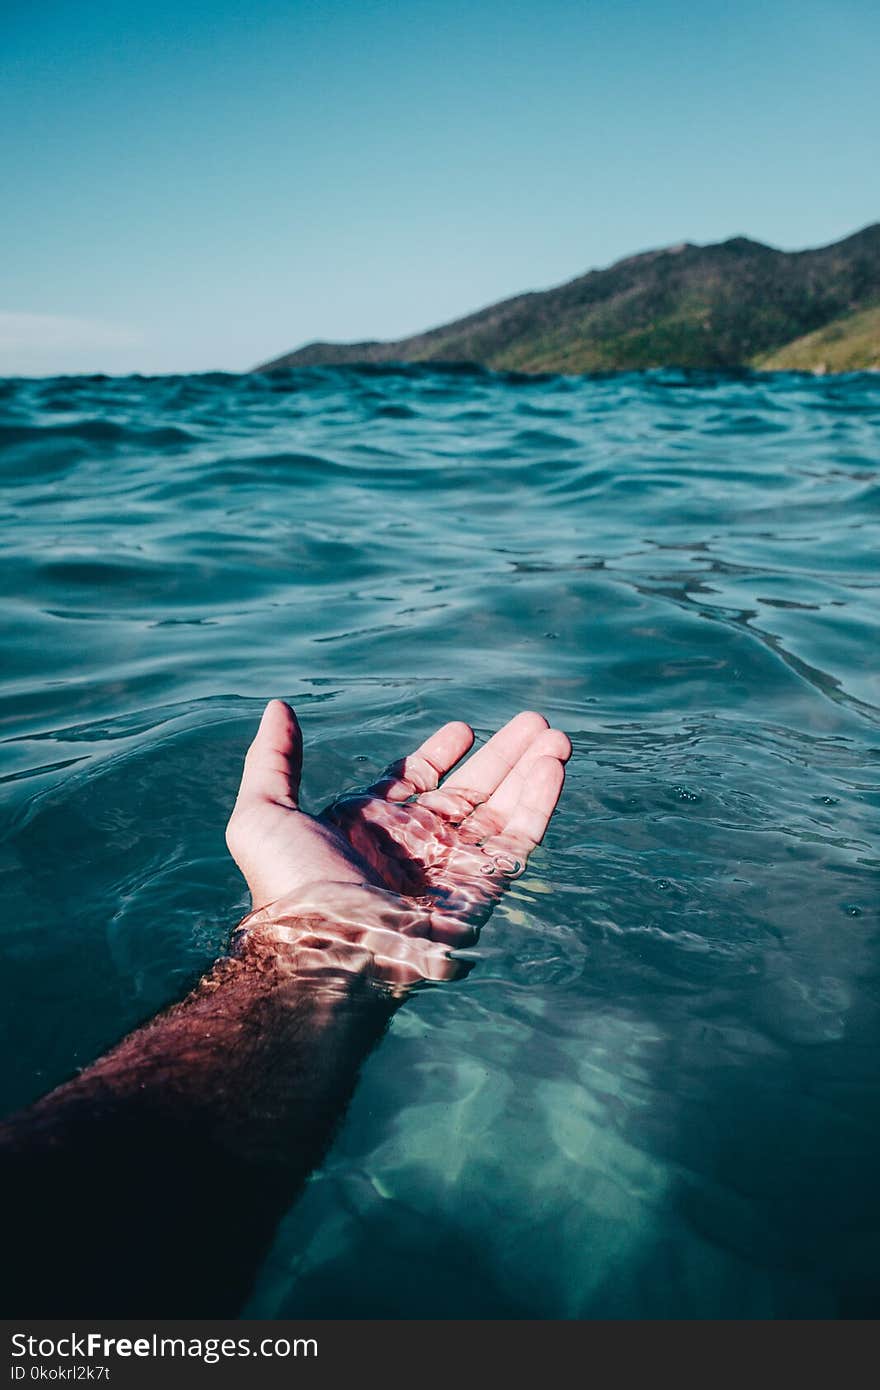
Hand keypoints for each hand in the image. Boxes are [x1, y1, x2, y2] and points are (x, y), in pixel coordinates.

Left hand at [226, 701, 569, 985]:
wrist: (326, 950)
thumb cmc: (290, 888)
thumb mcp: (264, 813)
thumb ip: (274, 758)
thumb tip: (278, 707)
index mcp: (372, 825)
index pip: (417, 781)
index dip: (440, 754)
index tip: (464, 730)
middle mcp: (416, 845)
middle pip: (472, 789)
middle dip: (503, 755)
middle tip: (536, 722)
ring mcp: (451, 866)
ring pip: (503, 810)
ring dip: (531, 770)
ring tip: (556, 736)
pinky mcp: (481, 889)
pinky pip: (518, 839)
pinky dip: (539, 802)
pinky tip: (553, 767)